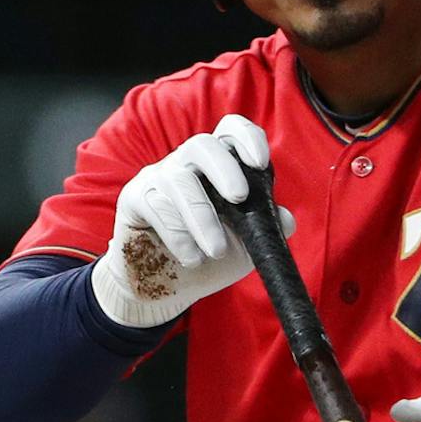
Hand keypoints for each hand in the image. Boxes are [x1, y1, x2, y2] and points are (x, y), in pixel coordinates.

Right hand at [89, 115, 291, 329]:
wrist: (167, 289)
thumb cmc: (207, 261)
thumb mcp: (245, 248)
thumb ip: (265, 231)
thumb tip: (286, 219)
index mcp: (218, 167)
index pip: (230, 131)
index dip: (246, 137)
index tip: (260, 162)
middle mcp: (187, 164)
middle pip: (202, 145)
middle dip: (224, 168)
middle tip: (240, 197)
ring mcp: (157, 178)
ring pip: (179, 181)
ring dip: (202, 217)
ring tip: (215, 250)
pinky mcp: (134, 198)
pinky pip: (155, 205)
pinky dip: (177, 235)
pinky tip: (191, 258)